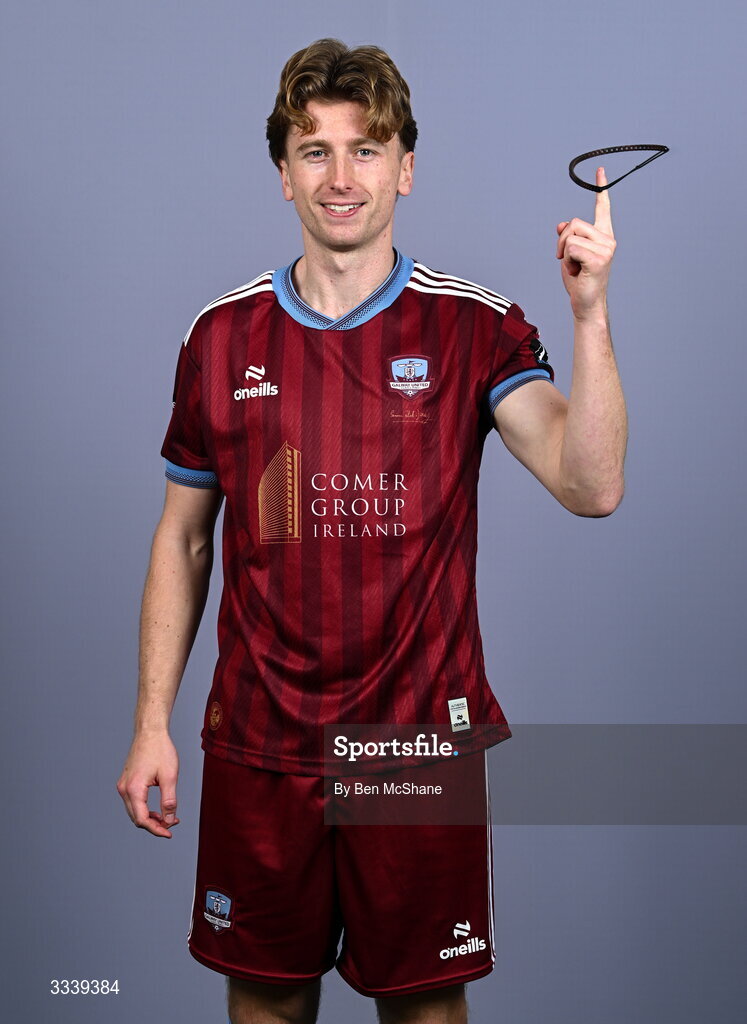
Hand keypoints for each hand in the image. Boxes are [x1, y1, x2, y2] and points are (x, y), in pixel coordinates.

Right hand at [116, 731, 179, 837]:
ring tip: (168, 817)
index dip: (156, 830)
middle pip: (136, 818)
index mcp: (134, 789)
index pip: (142, 820)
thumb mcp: (169, 776)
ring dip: (150, 817)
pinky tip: (159, 807)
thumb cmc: (160, 750)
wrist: (150, 731)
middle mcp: (124, 789)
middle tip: (172, 824)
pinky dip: (145, 808)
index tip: (169, 833)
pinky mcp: (127, 781)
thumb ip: (169, 800)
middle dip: (154, 825)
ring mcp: (123, 785)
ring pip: (134, 810)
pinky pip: (134, 801)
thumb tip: (169, 819)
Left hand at [556, 166, 615, 319]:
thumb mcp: (569, 255)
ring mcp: (606, 248)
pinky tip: (576, 272)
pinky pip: (571, 248)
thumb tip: (561, 223)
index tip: (600, 170)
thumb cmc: (579, 281)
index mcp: (603, 236)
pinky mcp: (599, 258)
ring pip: (570, 236)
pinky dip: (567, 261)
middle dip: (562, 241)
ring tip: (574, 267)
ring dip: (564, 253)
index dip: (601, 189)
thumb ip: (567, 237)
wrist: (586, 303)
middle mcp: (608, 239)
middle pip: (574, 223)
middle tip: (565, 260)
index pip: (602, 208)